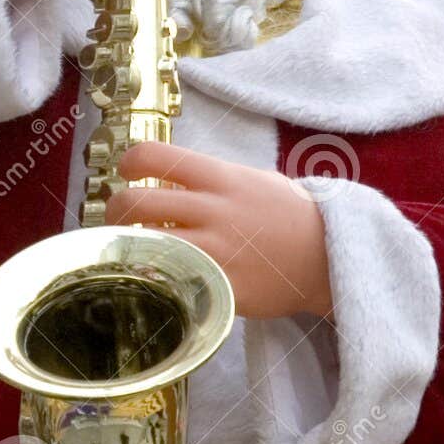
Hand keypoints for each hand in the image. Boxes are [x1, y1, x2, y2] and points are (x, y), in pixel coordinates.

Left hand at [110, 143, 334, 320]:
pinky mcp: (221, 288)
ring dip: (126, 246)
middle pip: (135, 203)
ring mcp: (215, 251)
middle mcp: (213, 210)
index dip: (129, 162)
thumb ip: (207, 178)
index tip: (126, 172)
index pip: (154, 156)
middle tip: (117, 218)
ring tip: (129, 248)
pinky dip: (154, 278)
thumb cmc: (288, 215)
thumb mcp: (250, 180)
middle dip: (113, 210)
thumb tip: (160, 179)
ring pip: (144, 244)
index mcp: (220, 177)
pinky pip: (170, 281)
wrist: (329, 258)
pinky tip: (154, 276)